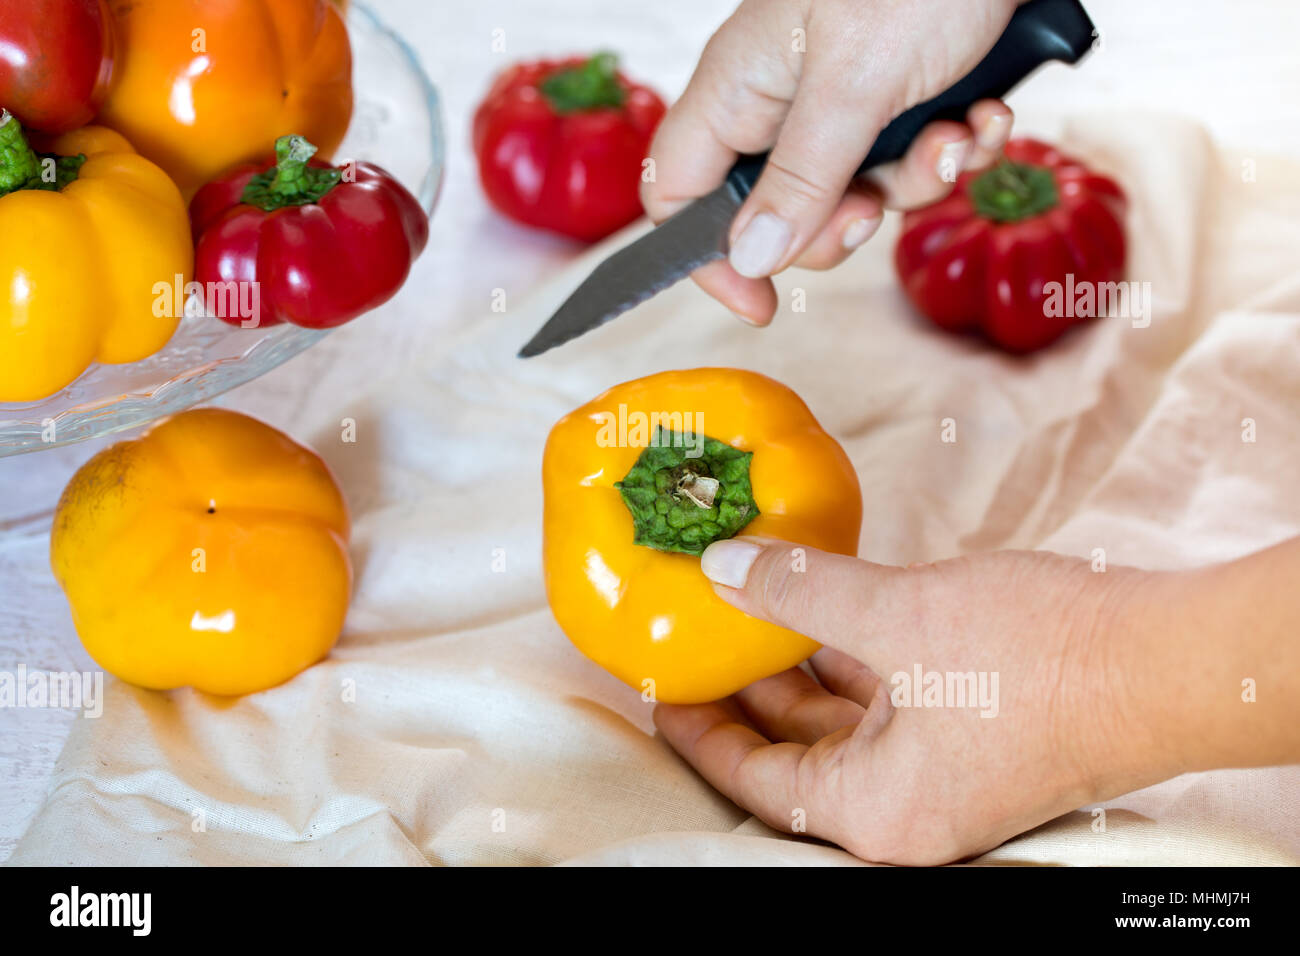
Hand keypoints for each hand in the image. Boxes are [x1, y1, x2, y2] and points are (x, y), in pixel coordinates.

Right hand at [641, 0, 1019, 324]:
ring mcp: (840, 99)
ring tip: (954, 134)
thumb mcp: (856, 84)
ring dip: (916, 179)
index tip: (760, 302)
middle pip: (776, 213)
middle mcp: (780, 99)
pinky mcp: (897, 96)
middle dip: (840, 223)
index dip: (709, 257)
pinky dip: (953, 148)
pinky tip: (983, 116)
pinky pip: (910, 159)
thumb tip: (749, 258)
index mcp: (738, 86)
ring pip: (857, 192)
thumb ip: (800, 178)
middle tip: (875, 207)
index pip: (678, 193)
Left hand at [654, 539, 1164, 863]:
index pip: (758, 782)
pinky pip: (886, 697)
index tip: (663, 689)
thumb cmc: (1041, 662)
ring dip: (796, 665)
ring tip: (743, 608)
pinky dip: (849, 656)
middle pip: (796, 751)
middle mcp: (905, 804)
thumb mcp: (898, 617)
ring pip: (842, 719)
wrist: (1167, 660)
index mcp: (877, 811)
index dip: (702, 733)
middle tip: (697, 637)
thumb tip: (725, 568)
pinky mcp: (971, 729)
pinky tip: (819, 606)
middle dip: (746, 690)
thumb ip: (800, 593)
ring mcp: (941, 768)